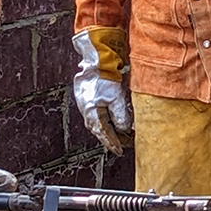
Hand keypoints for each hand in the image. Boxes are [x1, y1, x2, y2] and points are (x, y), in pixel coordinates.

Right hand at [73, 27, 132, 152]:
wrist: (96, 59)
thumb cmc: (104, 76)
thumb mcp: (116, 98)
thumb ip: (120, 116)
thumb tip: (124, 129)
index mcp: (92, 113)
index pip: (103, 133)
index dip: (112, 143)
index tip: (119, 151)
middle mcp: (87, 110)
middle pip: (99, 129)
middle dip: (111, 138)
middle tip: (122, 144)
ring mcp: (86, 103)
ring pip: (98, 122)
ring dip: (109, 128)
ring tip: (120, 133)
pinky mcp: (89, 96)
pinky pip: (97, 113)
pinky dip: (106, 119)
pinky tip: (112, 118)